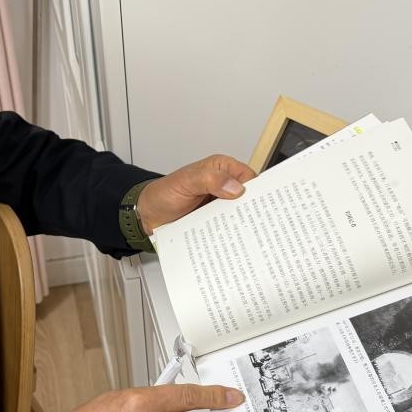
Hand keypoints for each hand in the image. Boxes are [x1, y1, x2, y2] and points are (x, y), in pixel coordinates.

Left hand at [137, 155, 257, 233]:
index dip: (258, 191)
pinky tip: (234, 243)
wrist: (147, 215)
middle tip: (259, 226)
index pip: (249, 177)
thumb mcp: (186, 182)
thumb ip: (209, 179)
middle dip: (253, 211)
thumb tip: (235, 187)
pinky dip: (230, 234)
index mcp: (221, 169)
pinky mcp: (214, 221)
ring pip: (239, 215)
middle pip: (247, 198)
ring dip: (242, 225)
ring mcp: (219, 205)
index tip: (263, 205)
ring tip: (250, 238)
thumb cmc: (164, 194)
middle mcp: (223, 186)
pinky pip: (227, 228)